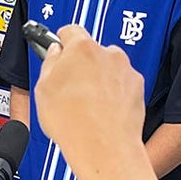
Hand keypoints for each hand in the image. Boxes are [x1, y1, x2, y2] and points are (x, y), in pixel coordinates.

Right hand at [33, 26, 146, 169]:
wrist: (104, 149)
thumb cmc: (74, 123)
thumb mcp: (43, 90)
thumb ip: (48, 63)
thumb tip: (54, 55)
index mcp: (82, 47)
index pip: (70, 30)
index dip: (61, 42)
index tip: (58, 50)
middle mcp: (108, 54)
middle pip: (90, 50)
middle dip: (81, 64)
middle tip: (68, 86)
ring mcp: (125, 71)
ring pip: (108, 67)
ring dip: (99, 78)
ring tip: (86, 104)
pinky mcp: (137, 88)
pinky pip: (121, 84)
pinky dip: (114, 92)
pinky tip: (102, 110)